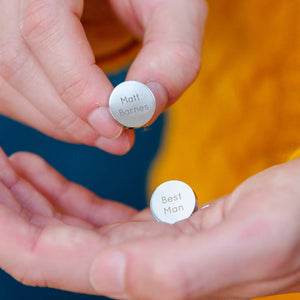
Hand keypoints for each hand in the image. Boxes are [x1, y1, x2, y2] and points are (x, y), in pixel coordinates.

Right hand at [0, 0, 206, 154]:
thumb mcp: (173, 9)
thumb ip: (172, 51)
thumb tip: (146, 105)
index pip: (45, 27)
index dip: (77, 86)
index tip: (114, 126)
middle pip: (18, 61)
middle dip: (70, 116)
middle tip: (116, 140)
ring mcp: (3, 18)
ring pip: (8, 83)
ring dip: (58, 122)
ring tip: (103, 134)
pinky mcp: (6, 44)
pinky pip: (8, 90)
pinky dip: (44, 117)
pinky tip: (78, 123)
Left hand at [1, 147, 299, 298]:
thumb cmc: (294, 225)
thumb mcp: (248, 244)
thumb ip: (180, 272)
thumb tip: (111, 273)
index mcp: (151, 277)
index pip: (53, 261)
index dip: (9, 230)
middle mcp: (138, 268)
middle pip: (49, 245)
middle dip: (12, 209)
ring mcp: (143, 248)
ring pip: (66, 228)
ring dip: (33, 198)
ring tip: (9, 165)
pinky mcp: (155, 229)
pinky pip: (93, 216)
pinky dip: (64, 194)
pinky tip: (46, 174)